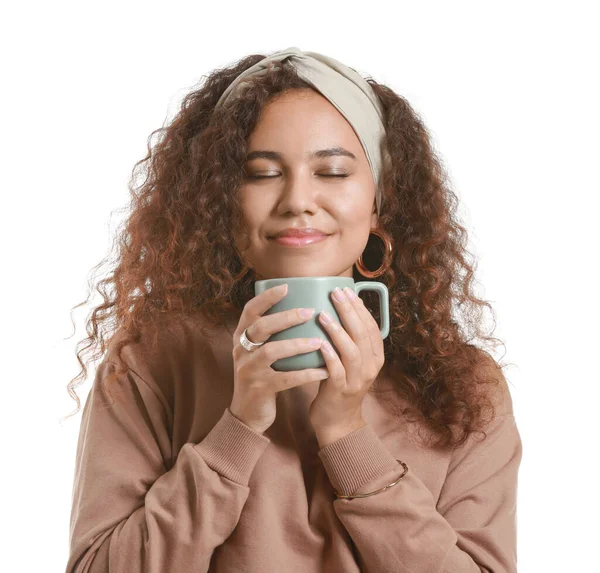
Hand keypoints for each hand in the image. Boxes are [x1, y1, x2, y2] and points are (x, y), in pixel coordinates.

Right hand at [230, 284, 329, 433]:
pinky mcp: (260, 389)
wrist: (248, 414)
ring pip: (271, 352)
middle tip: (309, 312)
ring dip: (297, 345)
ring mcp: (249, 370)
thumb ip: (272, 334)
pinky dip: (306, 374)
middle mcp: (241, 351)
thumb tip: (303, 307)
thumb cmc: (262, 376)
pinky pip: (285, 379)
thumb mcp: (259, 352)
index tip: (287, 286)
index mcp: (241, 337)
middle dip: (285, 317)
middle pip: (260, 327)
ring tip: (319, 341)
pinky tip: (324, 370)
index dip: (266, 297)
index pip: (249, 311)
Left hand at [308, 286, 385, 445]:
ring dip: (338, 331)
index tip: (347, 291)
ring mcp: (357, 380)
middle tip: (336, 294)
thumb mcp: (351, 360)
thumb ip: (349, 339)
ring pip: (352, 351)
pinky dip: (329, 356)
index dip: (360, 308)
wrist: (337, 421)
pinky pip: (337, 371)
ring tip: (324, 315)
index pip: (371, 327)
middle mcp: (370, 367)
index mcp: (375, 357)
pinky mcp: (341, 391)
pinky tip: (320, 343)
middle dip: (350, 312)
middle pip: (362, 335)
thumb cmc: (340, 384)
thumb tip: (338, 308)